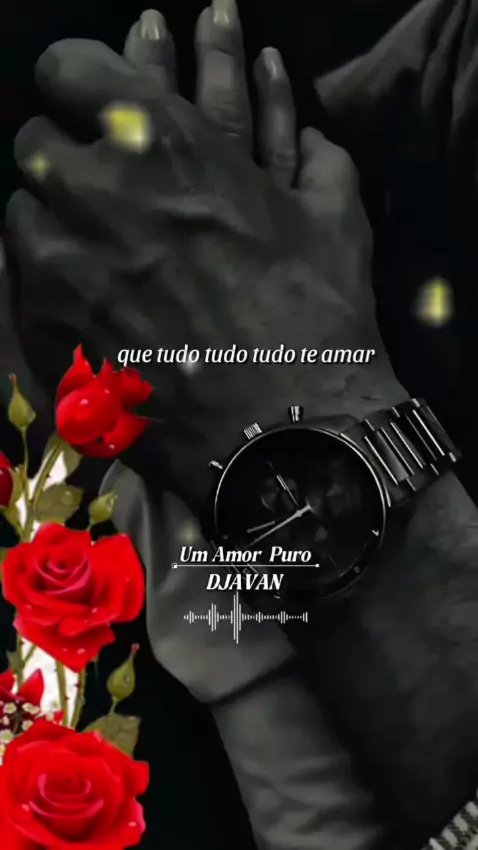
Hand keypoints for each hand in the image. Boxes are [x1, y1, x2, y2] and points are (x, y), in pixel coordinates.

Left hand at [5, 5, 406, 512]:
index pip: (68, 68)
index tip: (99, 110)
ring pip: (23, 215)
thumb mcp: (334, 222)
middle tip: (109, 196)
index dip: (82, 85)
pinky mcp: (47, 331)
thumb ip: (316, 162)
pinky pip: (26, 285)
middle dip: (70, 162)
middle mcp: (95, 189)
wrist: (286, 430)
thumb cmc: (317, 317)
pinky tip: (94, 309)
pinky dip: (52, 286)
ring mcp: (61, 264)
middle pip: (38, 144)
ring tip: (97, 256)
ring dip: (55, 225)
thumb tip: (313, 141)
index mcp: (163, 141)